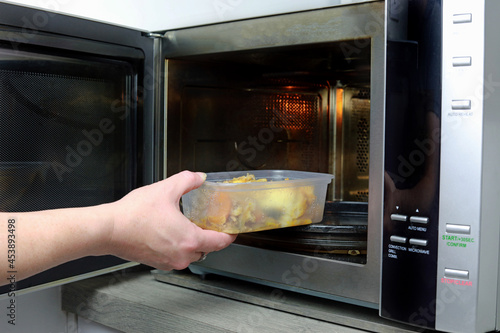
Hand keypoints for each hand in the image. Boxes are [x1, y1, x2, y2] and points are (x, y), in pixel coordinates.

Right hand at [106, 171, 236, 269]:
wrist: (109, 230)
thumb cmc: (133, 215)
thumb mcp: (166, 189)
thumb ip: (187, 180)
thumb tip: (199, 177)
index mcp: (189, 239)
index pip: (221, 242)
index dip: (230, 235)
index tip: (233, 229)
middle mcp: (181, 255)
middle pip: (207, 249)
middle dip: (210, 236)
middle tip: (208, 222)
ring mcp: (169, 262)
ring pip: (192, 255)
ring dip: (193, 242)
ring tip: (187, 225)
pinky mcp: (157, 263)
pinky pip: (176, 257)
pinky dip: (179, 247)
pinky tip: (170, 232)